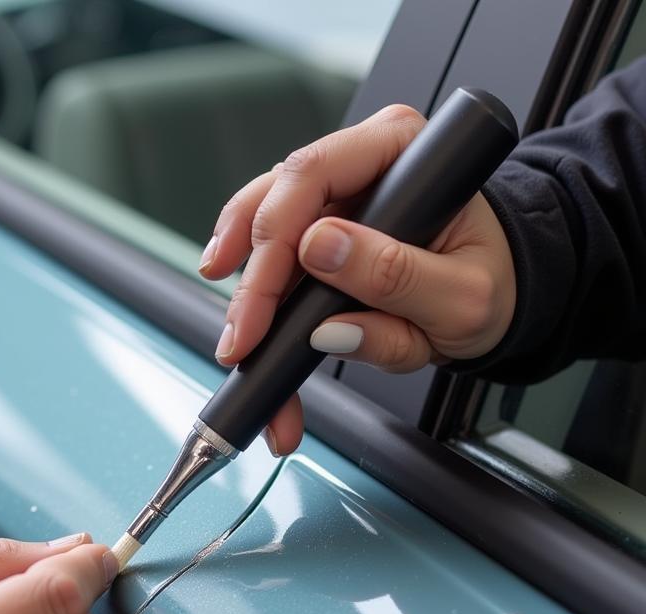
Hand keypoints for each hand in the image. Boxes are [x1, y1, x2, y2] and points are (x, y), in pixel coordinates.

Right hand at [199, 104, 516, 454]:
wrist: (498, 304)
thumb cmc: (491, 285)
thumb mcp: (461, 296)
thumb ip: (396, 278)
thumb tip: (319, 255)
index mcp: (402, 150)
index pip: (314, 175)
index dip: (273, 240)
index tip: (261, 310)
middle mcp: (358, 166)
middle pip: (275, 205)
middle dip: (251, 280)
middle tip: (242, 342)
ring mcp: (332, 201)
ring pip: (259, 230)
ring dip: (241, 288)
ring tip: (236, 341)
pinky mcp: (316, 237)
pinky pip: (269, 260)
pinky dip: (252, 298)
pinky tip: (242, 322)